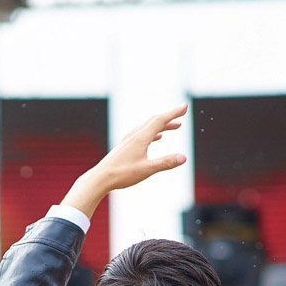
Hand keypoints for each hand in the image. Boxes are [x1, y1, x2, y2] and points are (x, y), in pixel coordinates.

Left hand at [62, 106, 187, 216]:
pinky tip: (157, 137)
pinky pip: (142, 133)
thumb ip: (165, 163)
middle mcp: (135, 135)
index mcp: (141, 137)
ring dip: (163, 125)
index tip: (185, 107)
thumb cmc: (123, 174)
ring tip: (174, 126)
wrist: (101, 178)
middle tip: (183, 114)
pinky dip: (153, 132)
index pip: (160, 120)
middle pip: (155, 121)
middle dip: (170, 117)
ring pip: (149, 127)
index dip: (173, 113)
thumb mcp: (147, 169)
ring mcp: (129, 140)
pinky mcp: (126, 146)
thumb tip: (184, 158)